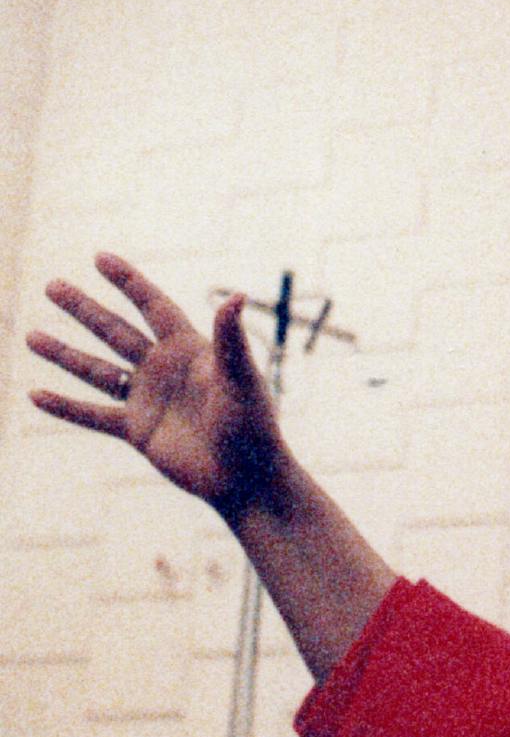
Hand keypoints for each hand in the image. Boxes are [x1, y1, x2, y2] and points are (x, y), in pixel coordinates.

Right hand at [27, 253, 286, 516]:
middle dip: (83, 309)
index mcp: (189, 349)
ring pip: (97, 371)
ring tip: (30, 336)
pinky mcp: (137, 431)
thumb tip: (236, 296)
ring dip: (64, 354)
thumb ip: (231, 338)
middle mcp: (163, 369)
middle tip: (51, 285)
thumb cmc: (253, 426)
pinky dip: (65, 407)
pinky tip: (35, 395)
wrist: (246, 478)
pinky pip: (93, 416)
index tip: (100, 258)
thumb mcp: (241, 378)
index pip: (153, 306)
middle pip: (115, 331)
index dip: (128, 282)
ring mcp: (147, 399)